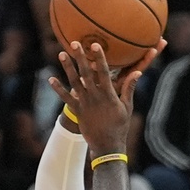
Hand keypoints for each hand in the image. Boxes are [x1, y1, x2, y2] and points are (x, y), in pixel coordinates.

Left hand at [49, 38, 163, 157]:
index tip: (95, 45)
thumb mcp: (127, 107)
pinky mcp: (78, 111)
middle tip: (74, 43)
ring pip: (74, 83)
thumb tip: (138, 72)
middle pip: (86, 73)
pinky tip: (51, 79)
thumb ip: (129, 88)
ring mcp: (85, 104)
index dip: (99, 58)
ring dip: (68, 68)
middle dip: (80, 57)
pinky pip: (66, 99)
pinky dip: (58, 89)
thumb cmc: (120, 126)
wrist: (107, 146)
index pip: (104, 72)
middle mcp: (95, 97)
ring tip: (61, 54)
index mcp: (109, 95)